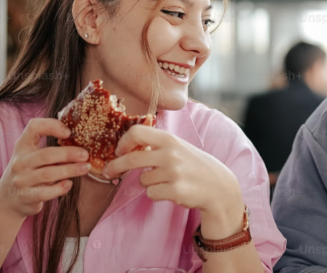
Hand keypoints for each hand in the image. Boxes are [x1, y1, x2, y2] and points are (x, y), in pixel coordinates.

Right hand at [0, 118, 90, 217]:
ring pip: (48, 174)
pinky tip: (69, 184)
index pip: (34, 127)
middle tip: (85, 155)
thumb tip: (81, 144)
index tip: (69, 132)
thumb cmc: (28, 172)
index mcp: (23, 146)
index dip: (52, 126)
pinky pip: (45, 192)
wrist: (8, 200)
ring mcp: (21, 180)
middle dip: (68, 154)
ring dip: (70, 170)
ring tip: (86, 168)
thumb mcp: (32, 156)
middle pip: (46, 154)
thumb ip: (51, 149)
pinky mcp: (26, 197)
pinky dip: (59, 188)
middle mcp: (20, 161)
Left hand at [102, 124, 244, 236]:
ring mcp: (173, 172)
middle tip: (108, 172)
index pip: (137, 132)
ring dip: (149, 183)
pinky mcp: (175, 190)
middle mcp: (170, 153)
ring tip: (166, 181)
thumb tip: (127, 146)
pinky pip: (151, 193)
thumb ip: (156, 145)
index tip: (119, 151)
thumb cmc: (194, 165)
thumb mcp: (178, 147)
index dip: (123, 142)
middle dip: (115, 166)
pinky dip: (157, 194)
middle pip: (131, 159)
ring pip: (142, 180)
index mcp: (169, 139)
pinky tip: (172, 190)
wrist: (218, 186)